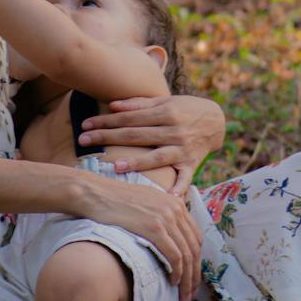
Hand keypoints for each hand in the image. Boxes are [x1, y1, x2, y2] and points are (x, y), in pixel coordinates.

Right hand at [74, 173, 203, 300]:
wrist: (96, 193)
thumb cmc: (114, 201)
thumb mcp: (145, 202)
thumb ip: (160, 215)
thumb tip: (166, 235)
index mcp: (176, 203)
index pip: (195, 238)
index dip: (197, 260)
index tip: (192, 277)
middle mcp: (176, 209)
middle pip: (194, 248)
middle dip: (195, 274)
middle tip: (191, 293)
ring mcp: (167, 218)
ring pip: (186, 255)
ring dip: (188, 278)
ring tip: (184, 295)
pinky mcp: (155, 227)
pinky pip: (174, 255)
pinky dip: (177, 272)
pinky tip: (173, 282)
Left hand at [78, 95, 225, 194]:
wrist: (217, 121)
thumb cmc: (186, 109)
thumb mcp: (165, 101)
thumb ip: (140, 104)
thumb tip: (113, 105)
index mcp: (165, 113)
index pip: (130, 118)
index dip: (107, 121)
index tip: (86, 125)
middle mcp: (173, 131)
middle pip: (136, 136)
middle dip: (108, 137)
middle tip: (83, 141)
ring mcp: (183, 149)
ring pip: (156, 157)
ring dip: (136, 162)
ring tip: (115, 166)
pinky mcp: (192, 164)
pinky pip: (184, 178)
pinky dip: (178, 189)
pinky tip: (167, 198)